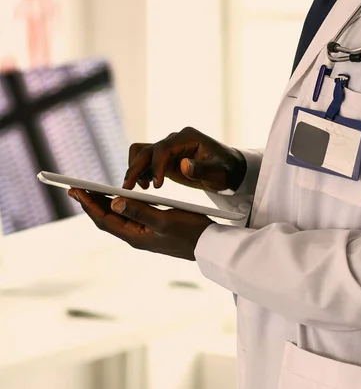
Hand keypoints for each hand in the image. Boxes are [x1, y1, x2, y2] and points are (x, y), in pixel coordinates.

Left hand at [68, 189, 212, 260]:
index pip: (105, 219)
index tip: (75, 190)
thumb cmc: (191, 232)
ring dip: (103, 204)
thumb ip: (140, 211)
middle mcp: (136, 237)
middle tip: (75, 188)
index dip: (89, 204)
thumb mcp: (165, 220)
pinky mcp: (153, 230)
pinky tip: (119, 198)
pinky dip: (120, 206)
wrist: (210, 246)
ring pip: (117, 218)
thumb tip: (114, 201)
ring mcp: (144, 234)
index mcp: (136, 236)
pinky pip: (129, 217)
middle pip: (107, 219)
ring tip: (90, 191)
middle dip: (91, 203)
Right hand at [123, 127, 245, 192]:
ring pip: (142, 154)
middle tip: (128, 190)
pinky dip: (141, 173)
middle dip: (136, 168)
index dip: (156, 166)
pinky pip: (147, 162)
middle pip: (146, 150)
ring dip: (135, 170)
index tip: (156, 186)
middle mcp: (175, 139)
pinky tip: (145, 188)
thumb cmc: (227, 170)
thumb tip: (183, 165)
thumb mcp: (219, 173)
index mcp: (188, 137)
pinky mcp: (166, 158)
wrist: (230, 169)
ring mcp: (169, 148)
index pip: (163, 148)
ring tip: (138, 190)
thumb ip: (202, 169)